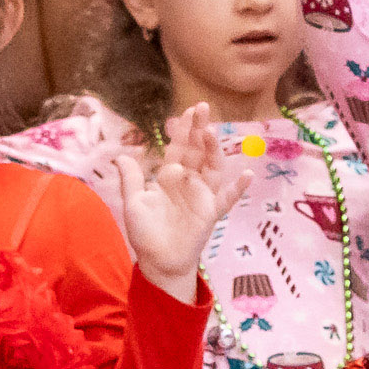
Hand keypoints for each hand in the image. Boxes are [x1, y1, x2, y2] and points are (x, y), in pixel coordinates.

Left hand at [103, 100, 259, 295]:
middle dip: (199, 129)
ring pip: (212, 167)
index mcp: (170, 176)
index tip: (188, 110)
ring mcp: (202, 195)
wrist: (159, 260)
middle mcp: (189, 180)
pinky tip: (247, 176)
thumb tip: (122, 155)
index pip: (179, 147)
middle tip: (203, 108)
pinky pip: (227, 199)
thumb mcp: (133, 203)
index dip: (183, 129)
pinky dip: (238, 189)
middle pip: (197, 150)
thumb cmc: (146, 232)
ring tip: (210, 133)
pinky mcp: (211, 212)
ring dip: (213, 150)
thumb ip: (131, 179)